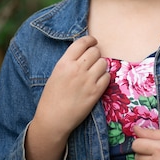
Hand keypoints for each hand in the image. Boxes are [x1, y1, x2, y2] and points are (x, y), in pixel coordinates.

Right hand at [26, 36, 109, 159]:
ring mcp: (88, 80)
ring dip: (101, 66)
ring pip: (103, 63)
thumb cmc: (51, 98)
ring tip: (95, 72)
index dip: (90, 40)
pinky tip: (98, 82)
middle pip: (95, 51)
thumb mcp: (56, 74)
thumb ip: (69, 63)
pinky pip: (107, 77)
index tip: (93, 42)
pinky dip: (105, 77)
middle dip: (96, 54)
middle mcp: (77, 69)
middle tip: (93, 61)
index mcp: (64, 63)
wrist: (54, 119)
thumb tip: (84, 54)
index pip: (82, 42)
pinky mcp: (96, 92)